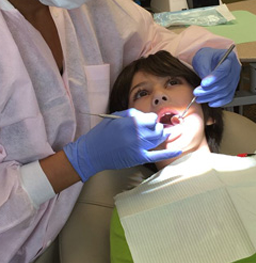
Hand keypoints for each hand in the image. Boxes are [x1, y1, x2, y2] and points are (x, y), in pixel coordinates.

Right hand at [63, 108, 180, 181]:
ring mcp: (139, 146)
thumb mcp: (115, 117)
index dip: (151, 119)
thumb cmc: (102, 133)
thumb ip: (132, 114)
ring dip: (163, 135)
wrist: (92, 152)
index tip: (149, 121)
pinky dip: (170, 152)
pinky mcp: (139, 157)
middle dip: (157, 127)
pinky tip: (179, 150)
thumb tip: (146, 116)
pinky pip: (158, 155)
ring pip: (159, 139)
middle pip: (157, 128)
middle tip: (153, 129)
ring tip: (166, 133)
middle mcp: (137, 133)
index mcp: (131, 121)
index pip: (152, 118)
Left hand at [192, 46, 240, 106]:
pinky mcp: (232, 87)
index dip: (214, 78)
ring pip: (225, 91)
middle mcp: (235, 69)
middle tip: (196, 92)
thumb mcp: (202, 59)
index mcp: (229, 58)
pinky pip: (228, 97)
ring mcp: (235, 79)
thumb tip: (205, 86)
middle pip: (224, 82)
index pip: (223, 70)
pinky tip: (210, 103)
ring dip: (211, 97)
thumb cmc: (205, 57)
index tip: (203, 84)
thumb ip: (204, 71)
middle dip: (209, 90)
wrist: (208, 60)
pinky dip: (219, 102)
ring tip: (199, 98)